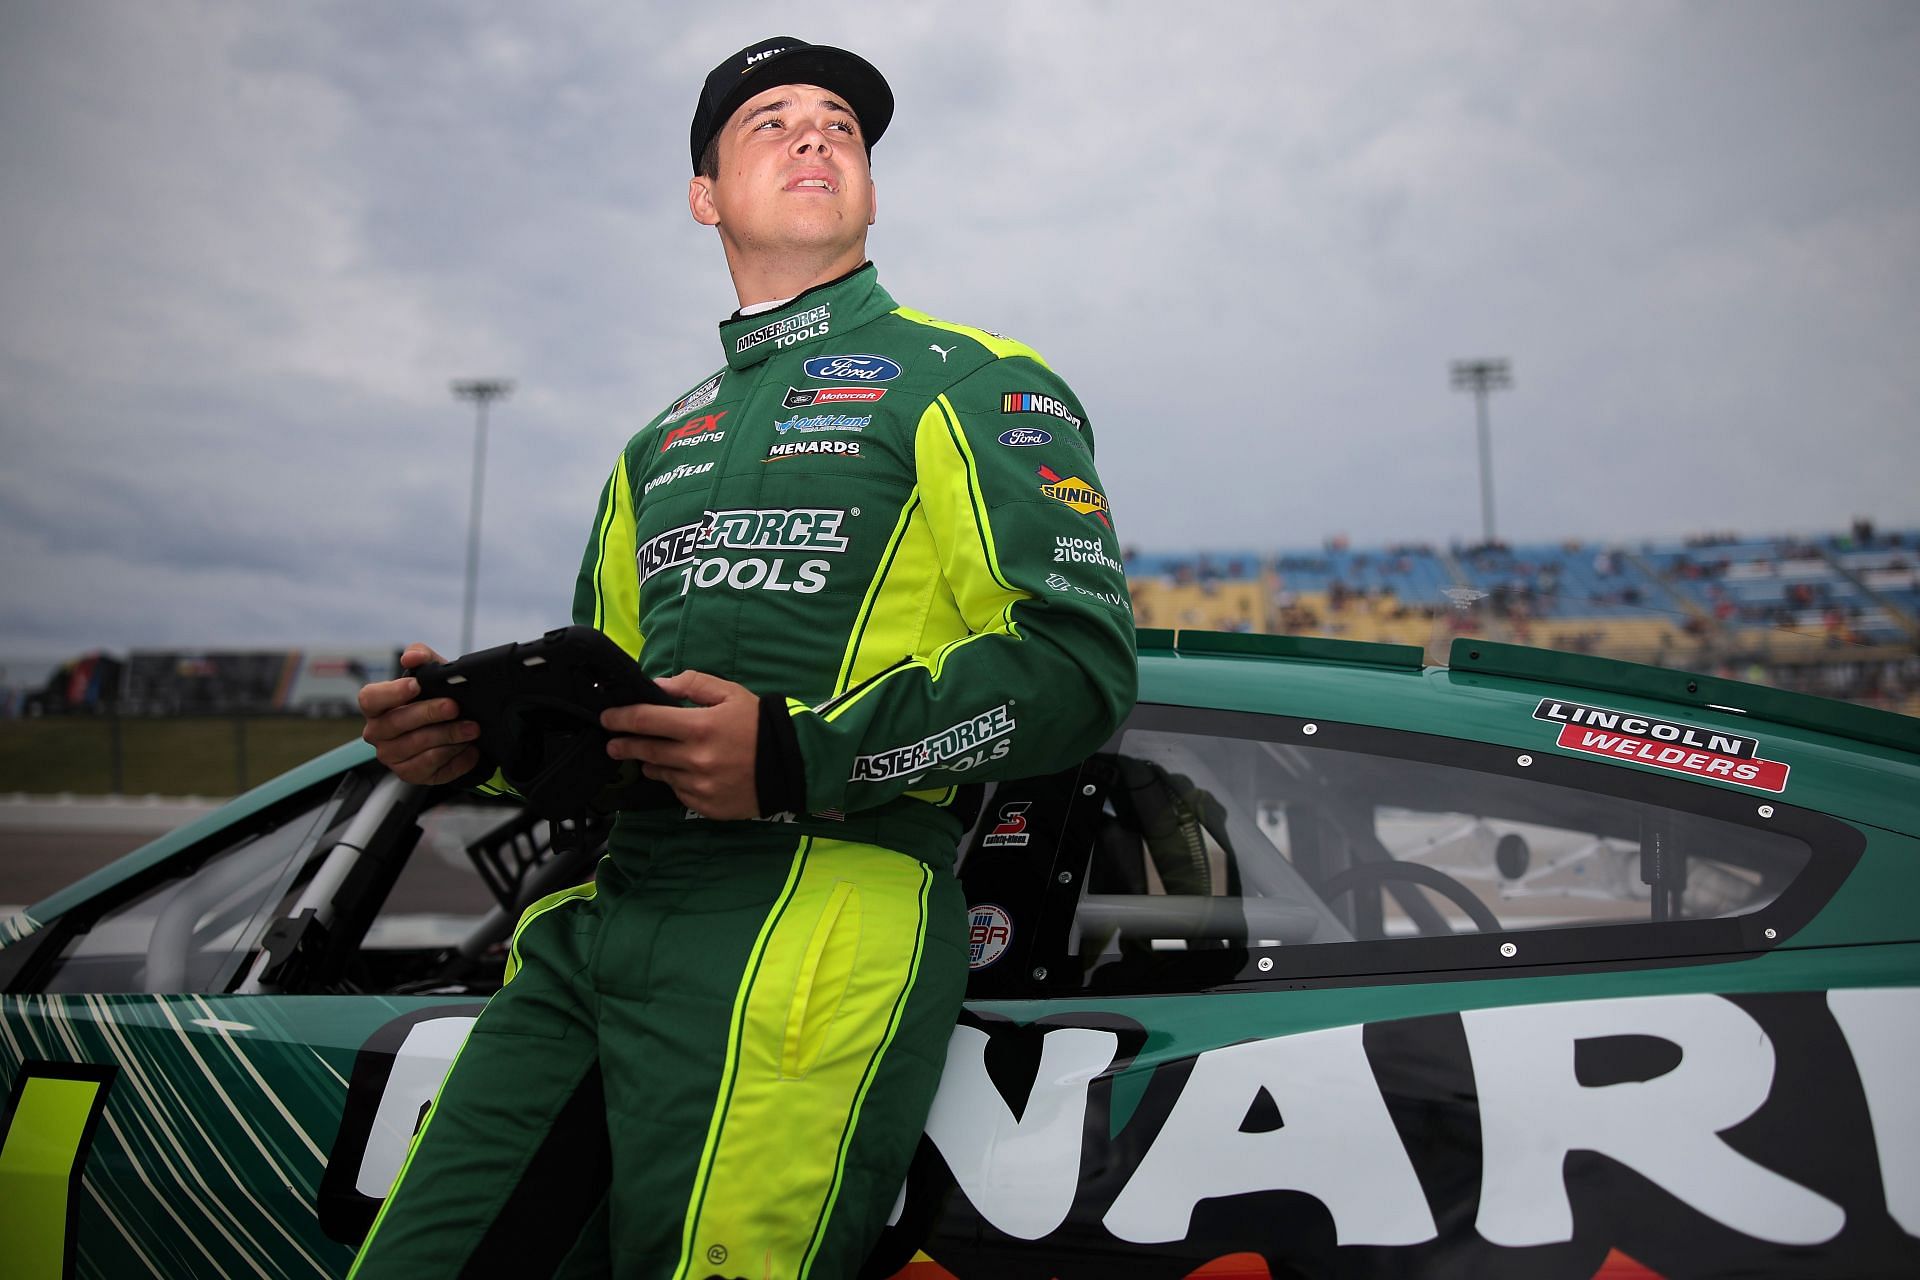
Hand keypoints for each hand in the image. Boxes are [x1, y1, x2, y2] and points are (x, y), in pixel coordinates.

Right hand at [357, 642, 481, 784]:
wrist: (457, 725)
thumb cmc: (435, 697)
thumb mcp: (432, 673)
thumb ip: (421, 657)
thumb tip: (411, 658)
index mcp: (377, 706)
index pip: (370, 699)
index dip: (391, 693)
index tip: (416, 685)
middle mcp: (378, 733)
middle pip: (396, 724)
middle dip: (429, 713)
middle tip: (455, 707)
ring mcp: (392, 756)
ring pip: (416, 747)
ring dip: (448, 736)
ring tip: (471, 728)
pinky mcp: (410, 774)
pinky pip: (429, 768)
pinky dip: (453, 758)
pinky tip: (469, 749)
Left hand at [602, 670, 761, 819]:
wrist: (791, 764)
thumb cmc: (759, 724)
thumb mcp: (730, 693)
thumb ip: (693, 684)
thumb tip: (658, 686)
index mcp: (699, 726)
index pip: (646, 720)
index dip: (621, 718)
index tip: (607, 718)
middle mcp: (695, 759)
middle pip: (646, 751)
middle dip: (624, 745)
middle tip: (612, 743)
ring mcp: (699, 786)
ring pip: (661, 773)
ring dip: (651, 763)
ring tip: (650, 756)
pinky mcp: (706, 806)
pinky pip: (679, 793)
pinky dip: (676, 781)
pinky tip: (684, 773)